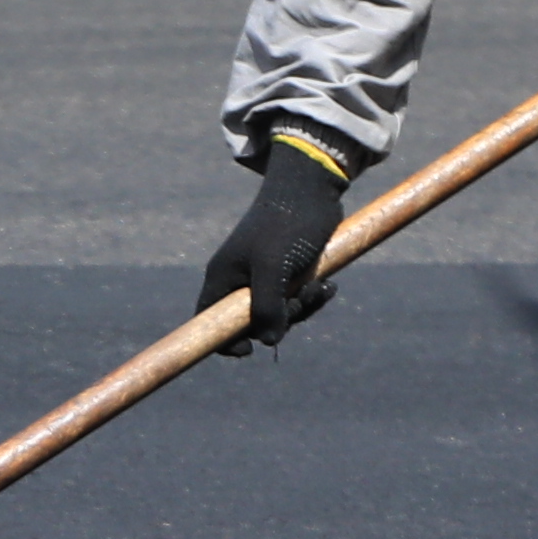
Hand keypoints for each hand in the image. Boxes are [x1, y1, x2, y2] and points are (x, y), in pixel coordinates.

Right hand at [199, 121, 360, 352]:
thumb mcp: (273, 268)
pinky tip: (329, 286)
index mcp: (223, 277)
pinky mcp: (287, 270)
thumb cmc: (287, 225)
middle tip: (297, 301)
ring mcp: (263, 275)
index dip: (223, 342)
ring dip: (302, 307)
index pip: (208, 322)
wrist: (312, 188)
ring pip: (278, 313)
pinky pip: (296, 298)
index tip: (249, 350)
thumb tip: (269, 341)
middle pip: (250, 324)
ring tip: (319, 286)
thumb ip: (267, 307)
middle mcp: (239, 279)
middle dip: (279, 320)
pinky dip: (313, 296)